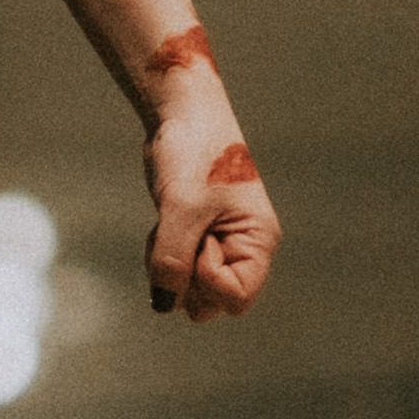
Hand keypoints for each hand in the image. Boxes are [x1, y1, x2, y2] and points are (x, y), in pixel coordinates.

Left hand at [143, 106, 274, 319]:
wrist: (182, 114)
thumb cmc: (194, 153)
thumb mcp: (181, 208)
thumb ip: (172, 260)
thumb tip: (163, 304)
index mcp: (257, 241)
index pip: (236, 298)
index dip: (208, 281)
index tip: (199, 242)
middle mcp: (243, 248)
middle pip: (212, 302)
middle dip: (185, 279)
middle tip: (178, 234)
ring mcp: (219, 245)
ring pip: (189, 290)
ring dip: (169, 267)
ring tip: (167, 225)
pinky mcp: (194, 238)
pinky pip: (175, 270)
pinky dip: (161, 255)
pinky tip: (161, 224)